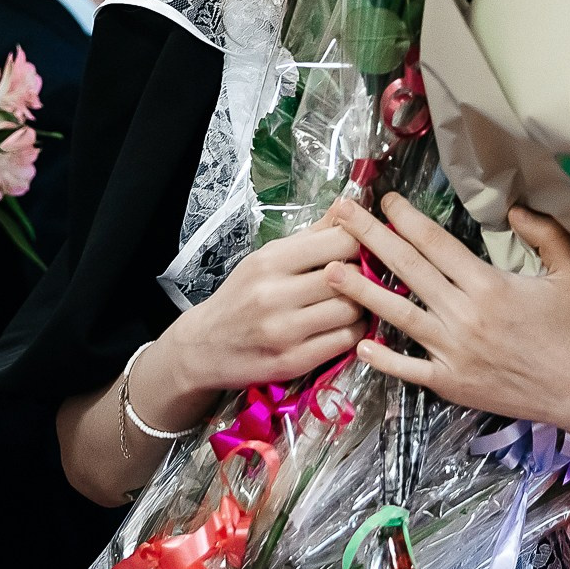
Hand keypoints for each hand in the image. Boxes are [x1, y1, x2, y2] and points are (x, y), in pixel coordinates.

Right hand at [160, 220, 366, 395]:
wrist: (205, 347)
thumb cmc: (240, 297)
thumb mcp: (266, 258)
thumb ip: (310, 236)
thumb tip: (348, 207)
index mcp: (271, 261)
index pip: (339, 242)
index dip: (360, 241)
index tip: (361, 247)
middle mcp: (275, 294)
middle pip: (350, 276)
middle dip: (364, 274)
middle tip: (365, 275)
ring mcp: (285, 331)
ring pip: (352, 310)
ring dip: (362, 305)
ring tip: (355, 301)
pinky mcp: (294, 361)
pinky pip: (345, 341)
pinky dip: (355, 331)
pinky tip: (346, 325)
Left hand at [328, 196, 569, 430]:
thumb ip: (545, 234)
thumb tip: (514, 208)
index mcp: (488, 284)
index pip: (435, 243)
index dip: (405, 219)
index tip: (384, 200)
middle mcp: (463, 314)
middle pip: (407, 268)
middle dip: (369, 237)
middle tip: (341, 214)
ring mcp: (452, 350)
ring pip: (397, 314)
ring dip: (361, 290)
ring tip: (329, 271)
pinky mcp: (450, 382)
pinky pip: (408, 368)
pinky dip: (382, 358)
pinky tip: (358, 343)